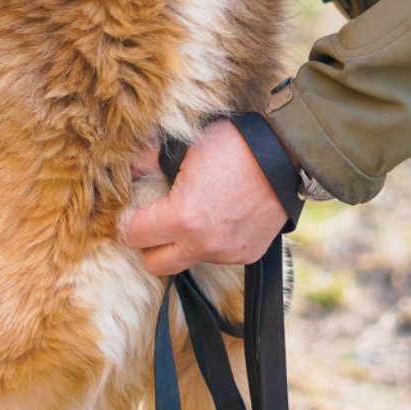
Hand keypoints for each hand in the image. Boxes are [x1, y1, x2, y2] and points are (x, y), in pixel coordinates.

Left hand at [120, 118, 287, 275]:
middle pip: (155, 264)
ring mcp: (227, 253)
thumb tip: (124, 169)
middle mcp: (203, 244)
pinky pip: (217, 256)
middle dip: (150, 244)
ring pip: (187, 260)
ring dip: (183, 243)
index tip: (135, 211)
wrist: (286, 154)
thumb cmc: (234, 145)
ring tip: (195, 212)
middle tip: (156, 220)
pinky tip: (220, 215)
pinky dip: (211, 241)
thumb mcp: (184, 145)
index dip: (129, 221)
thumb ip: (146, 160)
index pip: (133, 237)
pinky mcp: (247, 255)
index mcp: (182, 218)